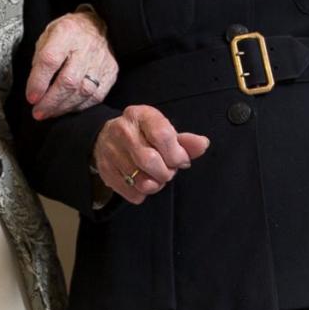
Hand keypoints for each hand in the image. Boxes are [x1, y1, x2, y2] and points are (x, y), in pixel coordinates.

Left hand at [27, 7, 117, 119]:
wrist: (96, 25)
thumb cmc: (68, 33)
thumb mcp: (47, 35)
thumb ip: (40, 59)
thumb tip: (35, 88)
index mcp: (66, 32)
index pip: (50, 60)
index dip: (39, 82)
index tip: (31, 97)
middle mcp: (86, 46)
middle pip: (68, 80)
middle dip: (50, 101)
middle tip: (38, 112)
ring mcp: (101, 60)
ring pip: (83, 92)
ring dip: (63, 107)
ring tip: (50, 112)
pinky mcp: (111, 72)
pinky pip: (96, 96)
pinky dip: (79, 106)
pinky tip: (67, 107)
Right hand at [93, 105, 210, 205]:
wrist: (105, 138)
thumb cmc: (143, 135)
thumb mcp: (163, 130)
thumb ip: (185, 141)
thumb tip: (203, 144)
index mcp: (140, 115)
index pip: (162, 135)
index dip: (176, 154)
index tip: (181, 161)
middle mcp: (122, 130)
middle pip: (150, 160)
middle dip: (166, 172)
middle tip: (168, 171)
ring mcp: (110, 151)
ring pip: (140, 180)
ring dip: (156, 185)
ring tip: (157, 178)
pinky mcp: (105, 171)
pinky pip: (131, 192)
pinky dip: (142, 193)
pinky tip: (142, 183)